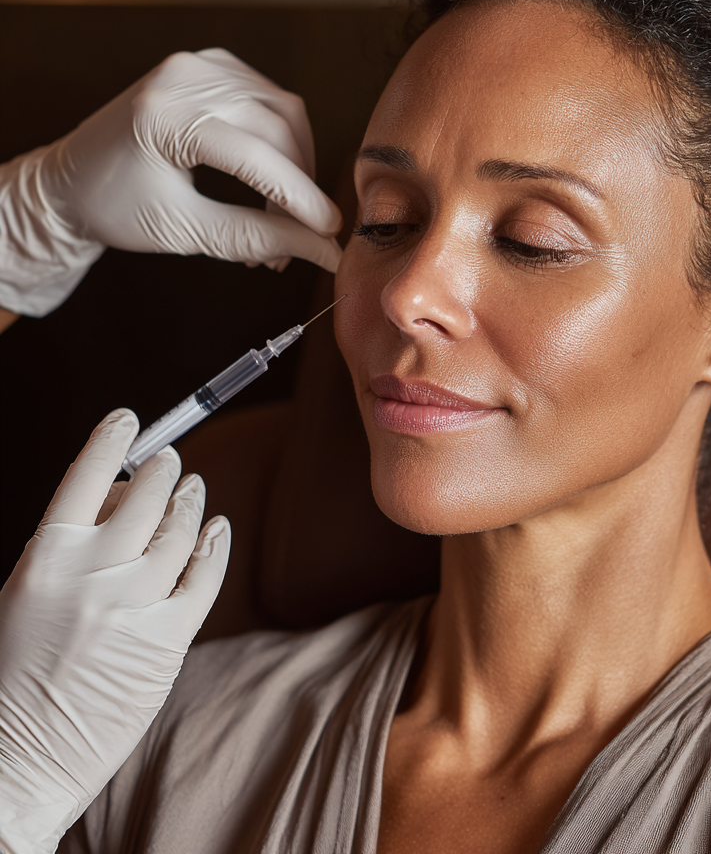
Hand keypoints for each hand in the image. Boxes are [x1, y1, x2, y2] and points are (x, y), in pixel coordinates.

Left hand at [0, 48, 341, 316]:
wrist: (70, 182)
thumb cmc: (115, 209)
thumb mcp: (186, 232)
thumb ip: (259, 238)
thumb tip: (324, 251)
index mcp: (164, 117)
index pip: (257, 157)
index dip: (302, 199)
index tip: (331, 233)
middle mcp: (182, 78)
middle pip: (278, 130)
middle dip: (299, 188)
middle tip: (299, 238)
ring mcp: (196, 65)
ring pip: (283, 112)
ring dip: (296, 165)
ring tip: (283, 214)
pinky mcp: (208, 66)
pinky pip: (269, 99)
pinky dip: (281, 139)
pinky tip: (270, 174)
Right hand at [0, 410, 229, 852]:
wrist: (17, 763)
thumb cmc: (14, 677)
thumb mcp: (24, 597)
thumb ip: (69, 547)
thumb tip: (114, 495)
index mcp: (44, 560)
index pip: (85, 478)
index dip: (111, 441)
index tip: (129, 421)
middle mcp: (93, 575)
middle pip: (145, 497)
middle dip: (163, 470)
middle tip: (171, 460)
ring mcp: (135, 606)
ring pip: (180, 531)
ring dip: (190, 503)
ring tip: (192, 489)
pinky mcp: (169, 640)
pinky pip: (204, 576)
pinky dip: (213, 545)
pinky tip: (215, 529)